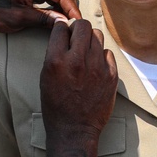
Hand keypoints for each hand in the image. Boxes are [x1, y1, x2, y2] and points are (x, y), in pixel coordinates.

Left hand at [0, 0, 80, 32]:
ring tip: (66, 26)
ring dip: (63, 8)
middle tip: (73, 28)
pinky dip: (55, 7)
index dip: (72, 10)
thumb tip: (65, 23)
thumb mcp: (18, 18)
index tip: (79, 24)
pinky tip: (56, 20)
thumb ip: (43, 19)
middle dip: (70, 8)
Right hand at [40, 20, 117, 135]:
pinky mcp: (111, 75)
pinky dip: (101, 56)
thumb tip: (64, 35)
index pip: (61, 28)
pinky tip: (95, 66)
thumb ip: (54, 54)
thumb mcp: (45, 77)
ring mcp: (97, 67)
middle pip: (82, 26)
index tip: (63, 33)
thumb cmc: (56, 106)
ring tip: (86, 52)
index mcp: (56, 61)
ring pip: (97, 35)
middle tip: (76, 38)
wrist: (75, 130)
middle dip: (77, 29)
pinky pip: (108, 52)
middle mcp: (77, 60)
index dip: (61, 29)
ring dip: (90, 40)